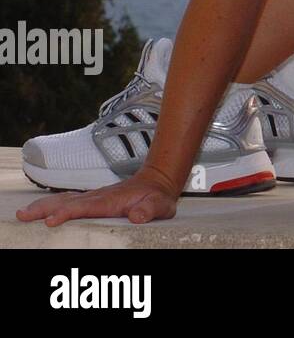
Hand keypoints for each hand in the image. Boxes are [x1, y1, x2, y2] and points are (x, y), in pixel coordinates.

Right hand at [15, 166, 180, 226]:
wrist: (157, 182)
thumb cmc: (157, 197)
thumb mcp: (160, 205)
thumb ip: (149, 210)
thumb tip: (137, 216)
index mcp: (110, 200)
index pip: (85, 207)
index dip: (67, 213)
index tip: (50, 221)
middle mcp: (97, 197)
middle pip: (67, 202)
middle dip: (45, 208)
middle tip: (23, 215)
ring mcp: (93, 197)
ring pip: (64, 200)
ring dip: (43, 206)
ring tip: (22, 213)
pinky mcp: (91, 200)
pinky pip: (67, 201)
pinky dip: (51, 204)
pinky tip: (38, 209)